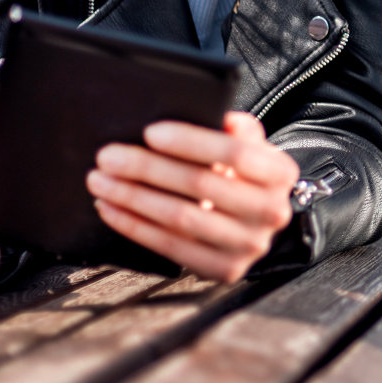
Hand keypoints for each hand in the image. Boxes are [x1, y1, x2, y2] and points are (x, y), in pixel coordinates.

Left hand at [87, 111, 299, 282]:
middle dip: (148, 168)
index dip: (190, 141)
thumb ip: (237, 130)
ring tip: (100, 181)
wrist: (256, 220)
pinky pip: (170, 247)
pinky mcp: (224, 269)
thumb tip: (212, 113)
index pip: (236, 152)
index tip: (150, 132)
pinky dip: (134, 226)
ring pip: (180, 218)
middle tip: (108, 156)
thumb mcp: (251, 147)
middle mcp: (272, 211)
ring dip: (133, 198)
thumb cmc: (242, 174)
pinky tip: (111, 208)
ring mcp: (249, 245)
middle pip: (201, 184)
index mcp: (280, 173)